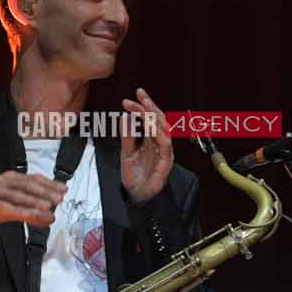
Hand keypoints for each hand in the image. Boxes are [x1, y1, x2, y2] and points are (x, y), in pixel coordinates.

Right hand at [0, 169, 65, 229]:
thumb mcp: (12, 209)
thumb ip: (31, 213)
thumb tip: (50, 219)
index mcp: (10, 179)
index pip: (33, 179)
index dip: (49, 183)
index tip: (64, 189)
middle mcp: (2, 181)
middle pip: (27, 185)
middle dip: (45, 191)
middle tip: (60, 198)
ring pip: (17, 194)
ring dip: (34, 200)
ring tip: (48, 206)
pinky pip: (5, 206)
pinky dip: (19, 210)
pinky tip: (30, 214)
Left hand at [119, 87, 173, 201]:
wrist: (137, 195)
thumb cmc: (135, 175)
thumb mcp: (126, 152)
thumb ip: (127, 136)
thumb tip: (125, 117)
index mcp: (151, 140)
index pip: (150, 119)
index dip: (142, 107)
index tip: (132, 98)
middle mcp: (159, 144)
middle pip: (159, 121)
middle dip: (150, 107)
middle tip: (140, 96)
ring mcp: (164, 153)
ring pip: (164, 131)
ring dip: (155, 118)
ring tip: (144, 108)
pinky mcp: (165, 164)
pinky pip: (166, 147)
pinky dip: (160, 135)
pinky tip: (152, 127)